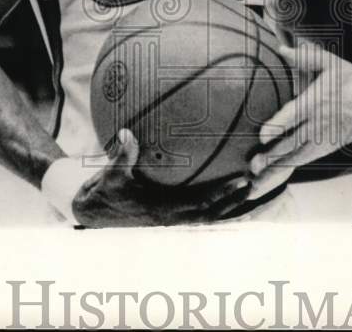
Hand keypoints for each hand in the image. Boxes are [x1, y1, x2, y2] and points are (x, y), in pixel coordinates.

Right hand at [71, 130, 251, 227]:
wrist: (93, 212)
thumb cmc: (103, 192)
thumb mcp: (110, 173)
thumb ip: (122, 154)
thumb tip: (127, 132)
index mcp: (162, 212)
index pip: (200, 206)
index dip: (222, 196)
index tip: (242, 182)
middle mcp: (172, 219)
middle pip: (214, 214)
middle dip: (237, 203)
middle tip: (259, 184)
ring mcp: (172, 219)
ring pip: (208, 216)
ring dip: (231, 206)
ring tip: (254, 190)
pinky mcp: (170, 215)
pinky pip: (199, 211)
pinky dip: (216, 204)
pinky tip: (229, 192)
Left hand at [249, 44, 351, 175]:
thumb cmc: (349, 80)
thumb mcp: (330, 63)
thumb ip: (305, 57)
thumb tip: (281, 48)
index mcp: (317, 101)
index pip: (294, 116)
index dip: (278, 127)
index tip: (262, 137)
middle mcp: (319, 123)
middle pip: (292, 141)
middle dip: (272, 154)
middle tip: (253, 164)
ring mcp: (324, 138)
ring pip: (297, 155)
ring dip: (277, 166)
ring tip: (257, 177)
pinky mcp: (328, 147)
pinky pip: (305, 159)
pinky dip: (289, 167)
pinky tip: (273, 174)